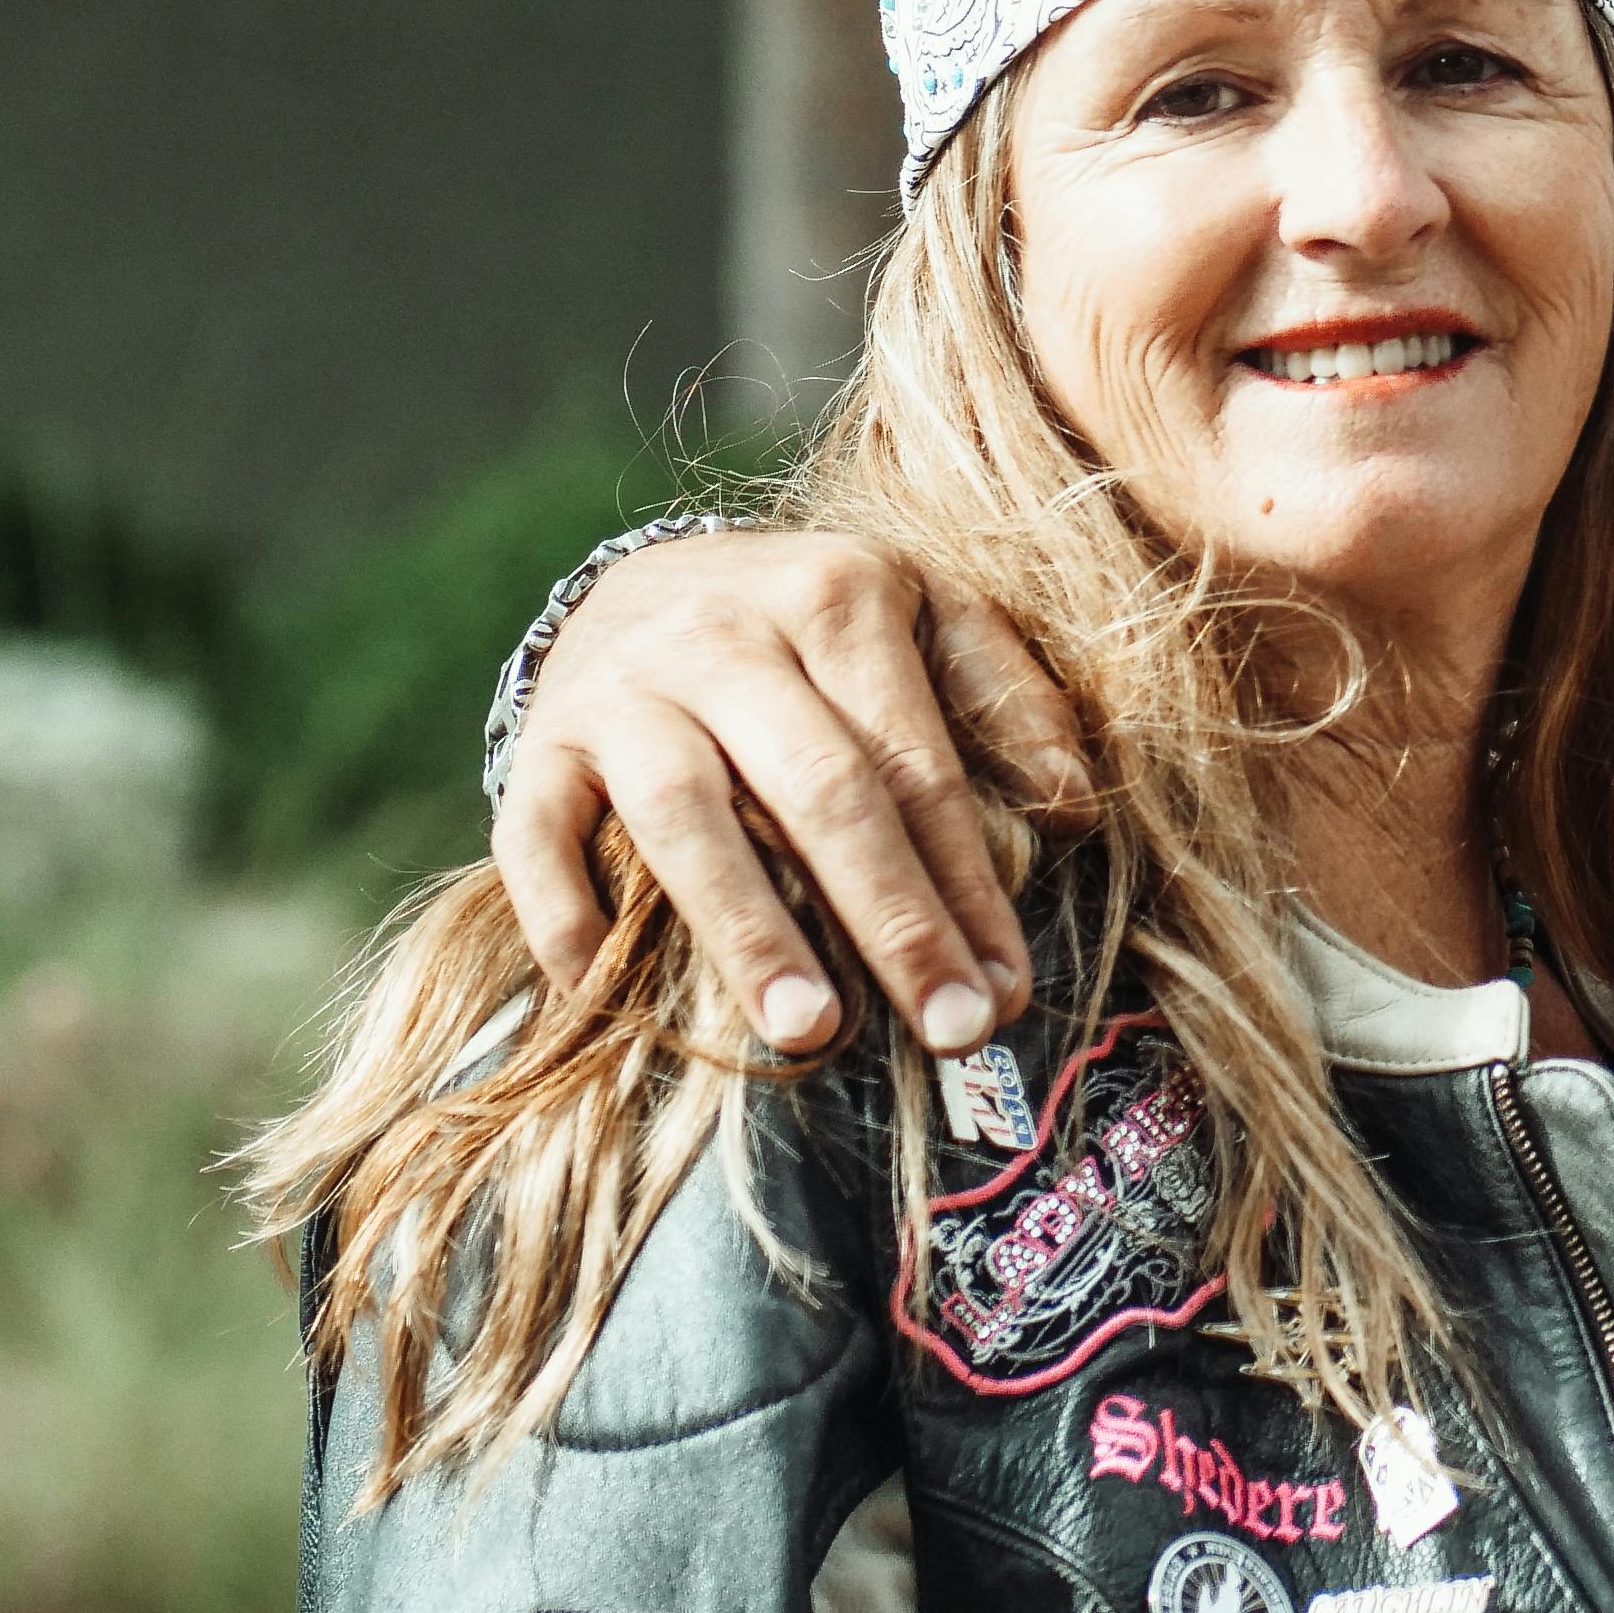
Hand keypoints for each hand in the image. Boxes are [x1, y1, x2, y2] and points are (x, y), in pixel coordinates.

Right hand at [492, 528, 1083, 1056]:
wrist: (645, 579)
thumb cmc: (817, 627)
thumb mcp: (928, 614)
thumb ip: (1006, 697)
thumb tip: (1076, 805)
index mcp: (840, 595)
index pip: (918, 762)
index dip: (969, 881)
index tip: (1007, 989)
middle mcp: (726, 634)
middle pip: (822, 790)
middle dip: (893, 920)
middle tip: (950, 1031)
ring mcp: (620, 689)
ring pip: (685, 816)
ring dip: (749, 930)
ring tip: (808, 1032)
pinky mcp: (537, 745)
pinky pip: (539, 837)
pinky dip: (567, 917)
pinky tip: (608, 997)